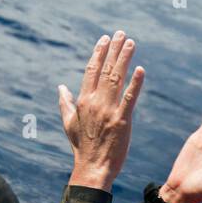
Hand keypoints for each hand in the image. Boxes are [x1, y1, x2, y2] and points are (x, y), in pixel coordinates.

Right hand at [59, 32, 144, 191]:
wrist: (92, 168)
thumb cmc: (82, 147)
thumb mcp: (69, 123)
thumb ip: (65, 103)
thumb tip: (60, 87)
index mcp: (82, 101)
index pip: (91, 71)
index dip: (98, 53)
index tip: (105, 39)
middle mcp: (94, 103)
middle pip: (105, 70)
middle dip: (113, 50)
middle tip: (121, 34)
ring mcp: (108, 111)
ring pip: (116, 79)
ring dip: (124, 59)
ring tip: (131, 43)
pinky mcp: (122, 121)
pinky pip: (130, 99)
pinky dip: (135, 83)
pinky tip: (141, 70)